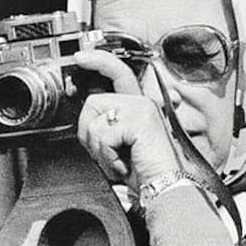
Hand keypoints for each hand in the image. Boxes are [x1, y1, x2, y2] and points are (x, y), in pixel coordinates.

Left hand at [72, 49, 179, 188]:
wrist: (165, 187)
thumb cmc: (145, 171)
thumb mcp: (120, 144)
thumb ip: (106, 125)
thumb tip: (85, 115)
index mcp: (137, 106)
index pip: (117, 72)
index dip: (97, 62)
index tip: (80, 58)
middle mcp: (141, 102)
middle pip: (93, 102)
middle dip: (88, 132)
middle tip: (104, 152)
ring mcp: (142, 109)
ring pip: (95, 121)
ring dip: (99, 149)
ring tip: (117, 160)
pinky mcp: (140, 121)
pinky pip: (105, 136)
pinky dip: (108, 157)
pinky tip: (123, 164)